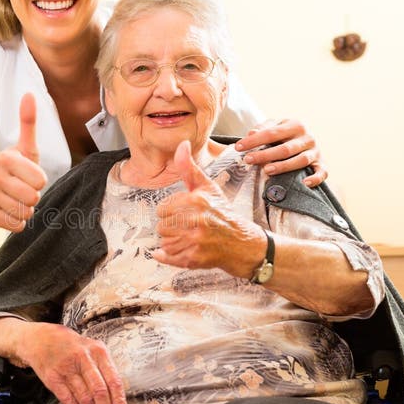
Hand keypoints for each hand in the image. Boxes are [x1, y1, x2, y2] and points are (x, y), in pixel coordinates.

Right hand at [0, 93, 47, 231]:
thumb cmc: (9, 170)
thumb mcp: (22, 148)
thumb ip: (28, 123)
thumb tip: (29, 94)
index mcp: (6, 158)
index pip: (40, 179)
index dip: (39, 181)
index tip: (28, 177)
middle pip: (33, 197)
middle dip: (32, 198)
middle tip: (21, 192)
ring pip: (25, 212)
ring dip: (24, 210)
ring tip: (13, 201)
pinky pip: (16, 225)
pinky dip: (16, 222)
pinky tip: (6, 212)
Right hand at [20, 323, 128, 403]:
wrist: (41, 338)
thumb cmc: (73, 347)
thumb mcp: (92, 349)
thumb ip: (105, 369)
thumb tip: (118, 400)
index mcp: (98, 351)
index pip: (113, 379)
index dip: (119, 402)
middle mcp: (83, 358)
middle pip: (99, 391)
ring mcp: (66, 368)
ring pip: (84, 398)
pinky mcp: (53, 378)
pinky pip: (68, 401)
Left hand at [153, 140, 265, 274]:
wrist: (242, 242)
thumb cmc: (222, 213)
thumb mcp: (207, 187)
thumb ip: (189, 168)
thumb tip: (181, 145)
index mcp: (197, 202)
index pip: (163, 209)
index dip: (170, 211)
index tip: (182, 213)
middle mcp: (197, 221)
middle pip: (161, 226)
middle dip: (171, 227)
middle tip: (186, 226)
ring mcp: (196, 241)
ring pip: (164, 242)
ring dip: (172, 241)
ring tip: (187, 237)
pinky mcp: (195, 258)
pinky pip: (168, 256)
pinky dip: (167, 255)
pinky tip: (175, 250)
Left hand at [235, 118, 326, 187]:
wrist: (306, 138)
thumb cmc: (285, 134)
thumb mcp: (275, 126)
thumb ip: (263, 128)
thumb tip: (251, 133)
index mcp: (295, 125)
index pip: (272, 133)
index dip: (254, 140)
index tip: (238, 147)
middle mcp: (307, 137)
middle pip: (285, 148)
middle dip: (265, 155)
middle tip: (248, 160)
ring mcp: (315, 152)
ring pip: (300, 160)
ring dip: (284, 166)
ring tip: (267, 170)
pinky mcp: (321, 164)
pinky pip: (322, 172)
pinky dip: (315, 178)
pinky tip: (305, 183)